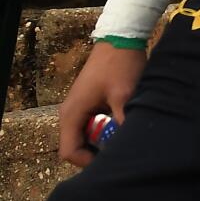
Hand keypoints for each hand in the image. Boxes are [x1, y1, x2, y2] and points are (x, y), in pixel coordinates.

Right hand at [57, 42, 144, 166]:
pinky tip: (122, 128)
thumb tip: (130, 146)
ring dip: (101, 142)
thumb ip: (123, 123)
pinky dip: (105, 131)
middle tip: (120, 153)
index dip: (88, 162)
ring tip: (123, 141)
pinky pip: (92, 126)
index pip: (69, 152)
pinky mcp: (89, 104)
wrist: (121, 38)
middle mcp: (70, 114)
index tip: (111, 161)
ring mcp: (79, 109)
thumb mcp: (124, 96)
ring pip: (85, 137)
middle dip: (96, 154)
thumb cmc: (120, 65)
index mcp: (72, 114)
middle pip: (76, 147)